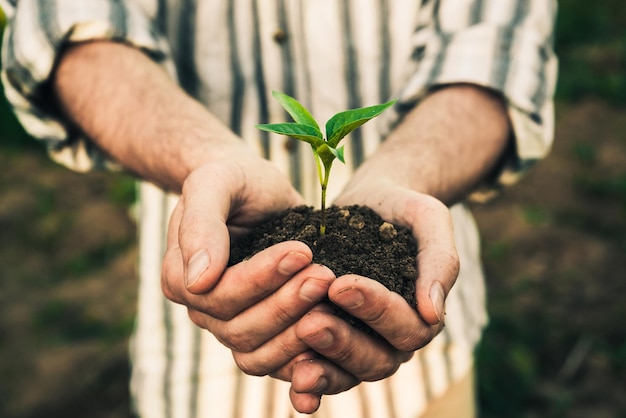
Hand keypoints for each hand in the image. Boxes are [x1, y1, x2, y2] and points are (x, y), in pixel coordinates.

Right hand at [162, 157, 325, 353]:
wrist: (256, 190)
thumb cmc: (235, 180)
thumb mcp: (216, 183)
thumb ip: (201, 224)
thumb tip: (198, 280)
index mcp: (180, 277)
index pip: (218, 295)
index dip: (260, 279)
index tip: (302, 251)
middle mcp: (202, 309)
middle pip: (240, 329)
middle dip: (286, 303)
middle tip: (325, 274)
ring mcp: (230, 325)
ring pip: (259, 353)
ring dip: (299, 330)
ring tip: (330, 292)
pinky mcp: (262, 333)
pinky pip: (277, 361)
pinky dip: (304, 356)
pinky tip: (334, 332)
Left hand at [283, 176, 458, 413]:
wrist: (372, 202)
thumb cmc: (404, 209)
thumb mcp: (428, 220)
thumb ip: (440, 261)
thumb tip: (433, 313)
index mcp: (422, 315)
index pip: (407, 328)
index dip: (375, 310)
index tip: (340, 285)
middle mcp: (392, 338)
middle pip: (376, 360)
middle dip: (342, 343)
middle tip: (309, 323)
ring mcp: (361, 343)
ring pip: (347, 372)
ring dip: (321, 366)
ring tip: (292, 342)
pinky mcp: (330, 341)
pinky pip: (320, 369)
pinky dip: (307, 378)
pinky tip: (290, 379)